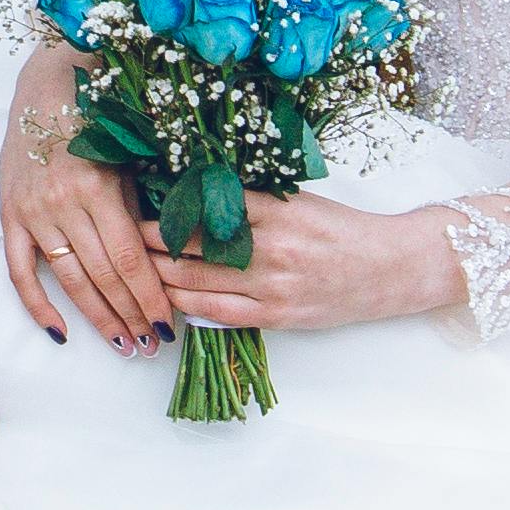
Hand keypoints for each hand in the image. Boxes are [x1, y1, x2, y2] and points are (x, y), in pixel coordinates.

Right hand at [0, 88, 167, 356]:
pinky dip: (38, 306)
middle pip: (102, 276)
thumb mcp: (128, 159)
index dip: (148, 297)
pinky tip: (60, 334)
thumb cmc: (99, 118)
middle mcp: (62, 203)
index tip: (167, 327)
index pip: (128, 259)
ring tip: (122, 345)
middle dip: (130, 315)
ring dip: (97, 318)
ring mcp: (32, 212)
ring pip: (68, 280)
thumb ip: (139, 209)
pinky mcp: (9, 215)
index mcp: (97, 187)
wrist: (47, 86)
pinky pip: (19, 271)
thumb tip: (165, 264)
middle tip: (151, 345)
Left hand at [148, 189, 463, 334]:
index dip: (164, 205)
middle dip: (148, 241)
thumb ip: (252, 200)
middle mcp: (270, 247)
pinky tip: (167, 298)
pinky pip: (218, 313)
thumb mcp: (299, 201)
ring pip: (195, 283)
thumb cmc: (343, 229)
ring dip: (158, 275)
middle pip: (189, 245)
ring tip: (133, 267)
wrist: (391, 267)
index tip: (136, 199)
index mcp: (274, 210)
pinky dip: (187, 305)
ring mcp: (272, 286)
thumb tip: (195, 193)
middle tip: (118, 234)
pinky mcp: (276, 316)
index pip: (203, 205)